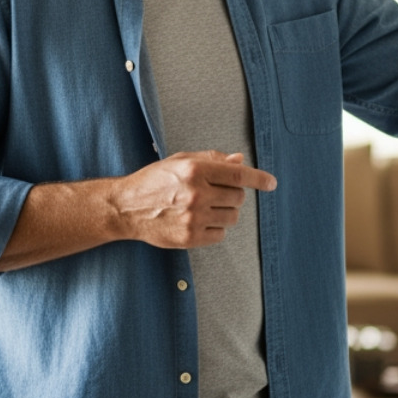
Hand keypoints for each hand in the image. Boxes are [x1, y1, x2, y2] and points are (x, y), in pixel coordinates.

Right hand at [108, 151, 276, 248]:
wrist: (126, 207)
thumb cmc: (153, 181)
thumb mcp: (180, 161)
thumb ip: (211, 159)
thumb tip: (239, 161)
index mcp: (194, 170)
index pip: (237, 175)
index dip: (258, 179)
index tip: (271, 183)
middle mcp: (196, 193)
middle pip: (238, 197)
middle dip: (231, 195)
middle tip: (214, 193)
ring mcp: (193, 217)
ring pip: (232, 217)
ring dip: (225, 212)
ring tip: (204, 207)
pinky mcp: (190, 237)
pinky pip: (220, 235)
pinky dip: (214, 229)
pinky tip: (198, 221)